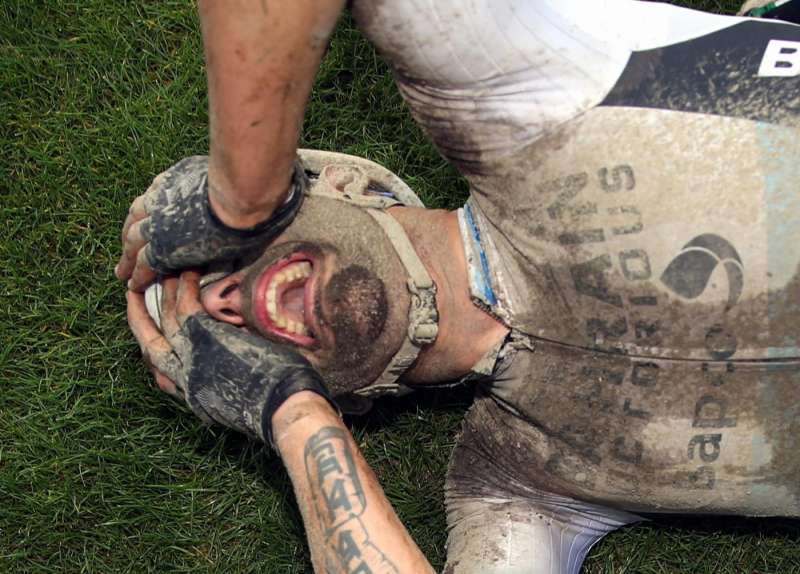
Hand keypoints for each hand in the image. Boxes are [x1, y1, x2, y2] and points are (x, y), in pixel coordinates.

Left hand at [116, 156, 305, 291]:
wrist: (242, 192)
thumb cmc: (247, 178)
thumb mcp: (232, 172)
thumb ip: (236, 179)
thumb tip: (263, 178)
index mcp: (176, 179)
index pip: (156, 196)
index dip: (151, 210)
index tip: (148, 219)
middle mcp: (162, 198)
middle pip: (138, 217)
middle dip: (131, 233)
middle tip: (127, 247)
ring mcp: (159, 223)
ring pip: (133, 242)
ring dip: (127, 257)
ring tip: (123, 272)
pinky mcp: (163, 247)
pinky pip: (143, 264)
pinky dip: (136, 275)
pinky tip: (133, 286)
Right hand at [126, 270, 332, 444]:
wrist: (282, 408)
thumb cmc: (275, 404)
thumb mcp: (240, 397)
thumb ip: (227, 379)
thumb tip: (233, 362)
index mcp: (192, 393)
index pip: (160, 369)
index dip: (151, 344)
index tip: (148, 328)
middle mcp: (183, 379)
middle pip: (149, 344)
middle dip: (138, 317)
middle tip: (131, 292)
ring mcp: (190, 359)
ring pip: (165, 320)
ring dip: (163, 293)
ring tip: (162, 269)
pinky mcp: (204, 340)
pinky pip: (185, 307)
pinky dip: (184, 288)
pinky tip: (187, 270)